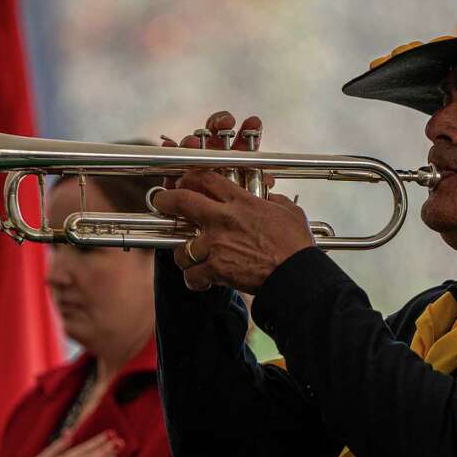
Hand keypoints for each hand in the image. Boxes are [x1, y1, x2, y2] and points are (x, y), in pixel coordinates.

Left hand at [154, 111, 313, 293]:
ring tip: (189, 257)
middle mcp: (223, 219)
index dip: (189, 177)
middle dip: (166, 200)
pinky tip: (200, 280)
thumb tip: (269, 197)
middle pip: (181, 201)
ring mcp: (216, 244)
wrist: (295, 274)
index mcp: (240, 201)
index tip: (183, 181)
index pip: (205, 178)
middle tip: (161, 202)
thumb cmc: (295, 245)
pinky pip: (192, 274)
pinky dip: (194, 279)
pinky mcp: (216, 269)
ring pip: (180, 246)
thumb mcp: (288, 211)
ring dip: (182, 253)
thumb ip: (273, 201)